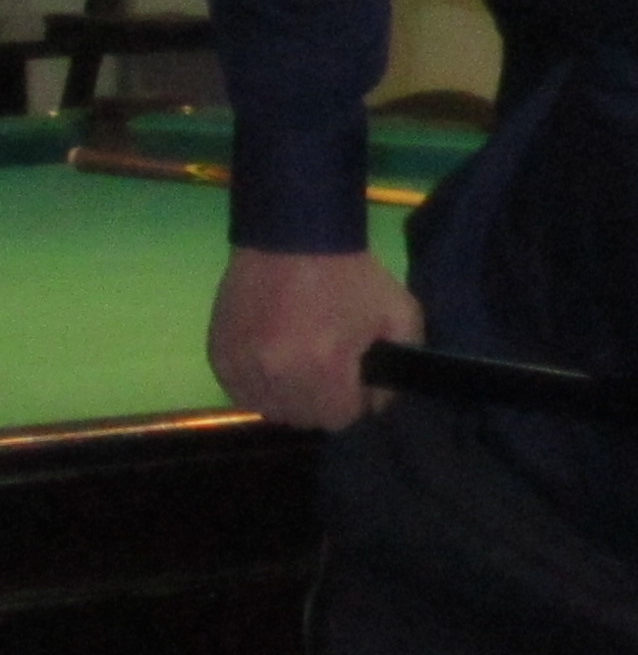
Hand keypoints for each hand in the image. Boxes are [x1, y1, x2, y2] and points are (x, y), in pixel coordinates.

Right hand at [208, 245, 423, 429]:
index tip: (356, 381)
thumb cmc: (351, 275)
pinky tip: (273, 361)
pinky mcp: (219, 353)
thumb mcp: (400, 314)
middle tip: (330, 372)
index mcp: (323, 368)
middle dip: (322, 401)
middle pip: (303, 418)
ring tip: (300, 366)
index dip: (354, 403)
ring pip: (269, 407)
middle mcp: (277, 374)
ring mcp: (242, 364)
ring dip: (287, 395)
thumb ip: (401, 362)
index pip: (339, 419)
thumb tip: (379, 400)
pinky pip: (239, 390)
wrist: (293, 236)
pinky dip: (257, 384)